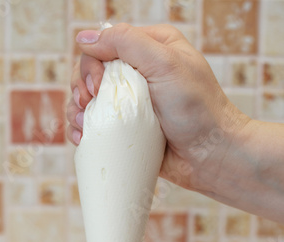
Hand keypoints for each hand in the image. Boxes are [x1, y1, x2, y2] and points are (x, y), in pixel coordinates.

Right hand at [67, 23, 249, 195]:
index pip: (104, 44)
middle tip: (86, 106)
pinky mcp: (128, 132)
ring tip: (82, 127)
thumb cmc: (198, 110)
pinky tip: (82, 139)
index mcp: (150, 48)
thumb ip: (126, 42)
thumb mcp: (165, 64)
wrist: (211, 157)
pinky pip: (97, 127)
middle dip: (80, 89)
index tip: (96, 87)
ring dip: (76, 112)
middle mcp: (139, 74)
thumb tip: (84, 37)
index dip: (92, 64)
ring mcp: (132, 105)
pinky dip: (83, 131)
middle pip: (91, 73)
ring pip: (89, 101)